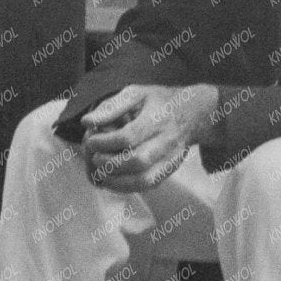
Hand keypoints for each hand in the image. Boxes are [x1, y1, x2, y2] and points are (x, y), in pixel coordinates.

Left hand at [79, 82, 218, 192]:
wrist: (193, 113)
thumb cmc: (159, 101)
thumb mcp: (136, 93)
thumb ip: (111, 106)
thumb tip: (87, 122)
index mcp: (157, 118)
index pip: (128, 137)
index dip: (104, 142)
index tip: (91, 140)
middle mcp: (167, 141)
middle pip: (137, 161)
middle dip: (109, 163)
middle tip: (95, 158)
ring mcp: (171, 158)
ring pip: (144, 180)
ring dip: (116, 181)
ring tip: (100, 173)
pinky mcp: (170, 170)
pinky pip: (149, 185)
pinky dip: (127, 187)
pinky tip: (113, 179)